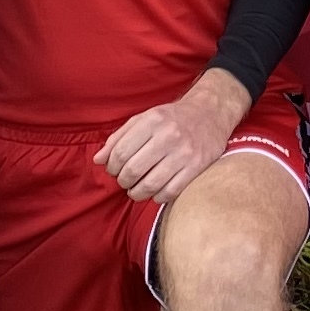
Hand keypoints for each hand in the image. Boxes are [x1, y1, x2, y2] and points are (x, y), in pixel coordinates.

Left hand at [101, 69, 250, 204]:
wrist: (210, 113)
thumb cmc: (172, 118)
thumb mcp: (144, 119)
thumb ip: (119, 138)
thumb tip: (98, 160)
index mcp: (152, 121)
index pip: (121, 151)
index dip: (112, 166)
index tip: (113, 170)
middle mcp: (168, 135)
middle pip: (133, 170)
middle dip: (123, 181)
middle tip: (124, 181)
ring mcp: (184, 152)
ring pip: (151, 184)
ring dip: (137, 193)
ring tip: (136, 190)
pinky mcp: (197, 166)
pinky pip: (170, 192)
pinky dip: (157, 197)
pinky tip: (155, 192)